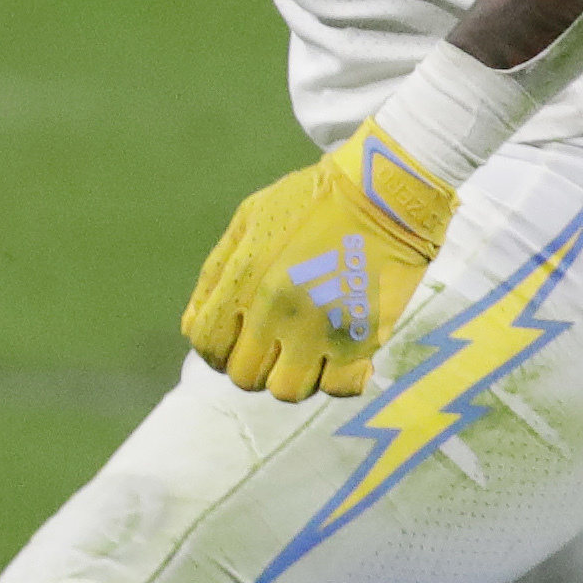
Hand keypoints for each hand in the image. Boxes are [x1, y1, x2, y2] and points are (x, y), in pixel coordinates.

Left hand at [184, 124, 461, 400]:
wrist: (384, 191)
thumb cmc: (312, 199)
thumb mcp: (249, 219)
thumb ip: (218, 271)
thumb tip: (198, 320)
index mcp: (244, 279)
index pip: (206, 344)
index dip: (215, 349)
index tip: (233, 341)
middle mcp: (275, 311)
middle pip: (244, 375)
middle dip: (252, 364)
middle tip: (271, 347)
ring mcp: (319, 329)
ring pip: (287, 391)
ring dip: (291, 376)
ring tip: (305, 354)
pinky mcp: (363, 339)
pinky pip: (339, 390)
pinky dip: (336, 380)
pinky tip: (340, 358)